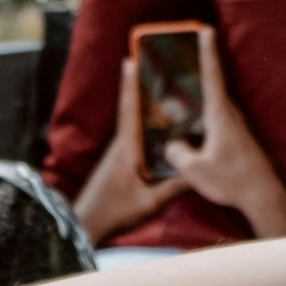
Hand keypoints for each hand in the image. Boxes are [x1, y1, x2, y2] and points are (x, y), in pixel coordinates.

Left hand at [73, 56, 188, 243]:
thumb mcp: (151, 202)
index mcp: (127, 147)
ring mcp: (117, 154)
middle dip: (139, 87)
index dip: (131, 83)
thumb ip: (175, 185)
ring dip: (142, 105)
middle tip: (154, 67)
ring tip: (159, 89)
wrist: (86, 226)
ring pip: (132, 122)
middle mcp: (120, 145)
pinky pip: (133, 136)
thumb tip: (200, 169)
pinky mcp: (117, 163)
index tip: (132, 59)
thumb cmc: (115, 212)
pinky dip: (142, 124)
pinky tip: (156, 125)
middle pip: (131, 109)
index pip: (129, 108)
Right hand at [165, 26, 285, 241]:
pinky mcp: (237, 140)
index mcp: (219, 114)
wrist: (263, 196)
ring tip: (177, 94)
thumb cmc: (232, 180)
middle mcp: (230, 115)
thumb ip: (178, 153)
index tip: (205, 28)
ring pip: (211, 107)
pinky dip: (202, 120)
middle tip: (181, 57)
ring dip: (197, 99)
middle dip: (197, 71)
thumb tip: (172, 145)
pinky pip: (214, 123)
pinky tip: (190, 130)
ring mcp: (236, 127)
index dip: (207, 51)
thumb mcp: (195, 170)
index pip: (212, 74)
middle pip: (211, 86)